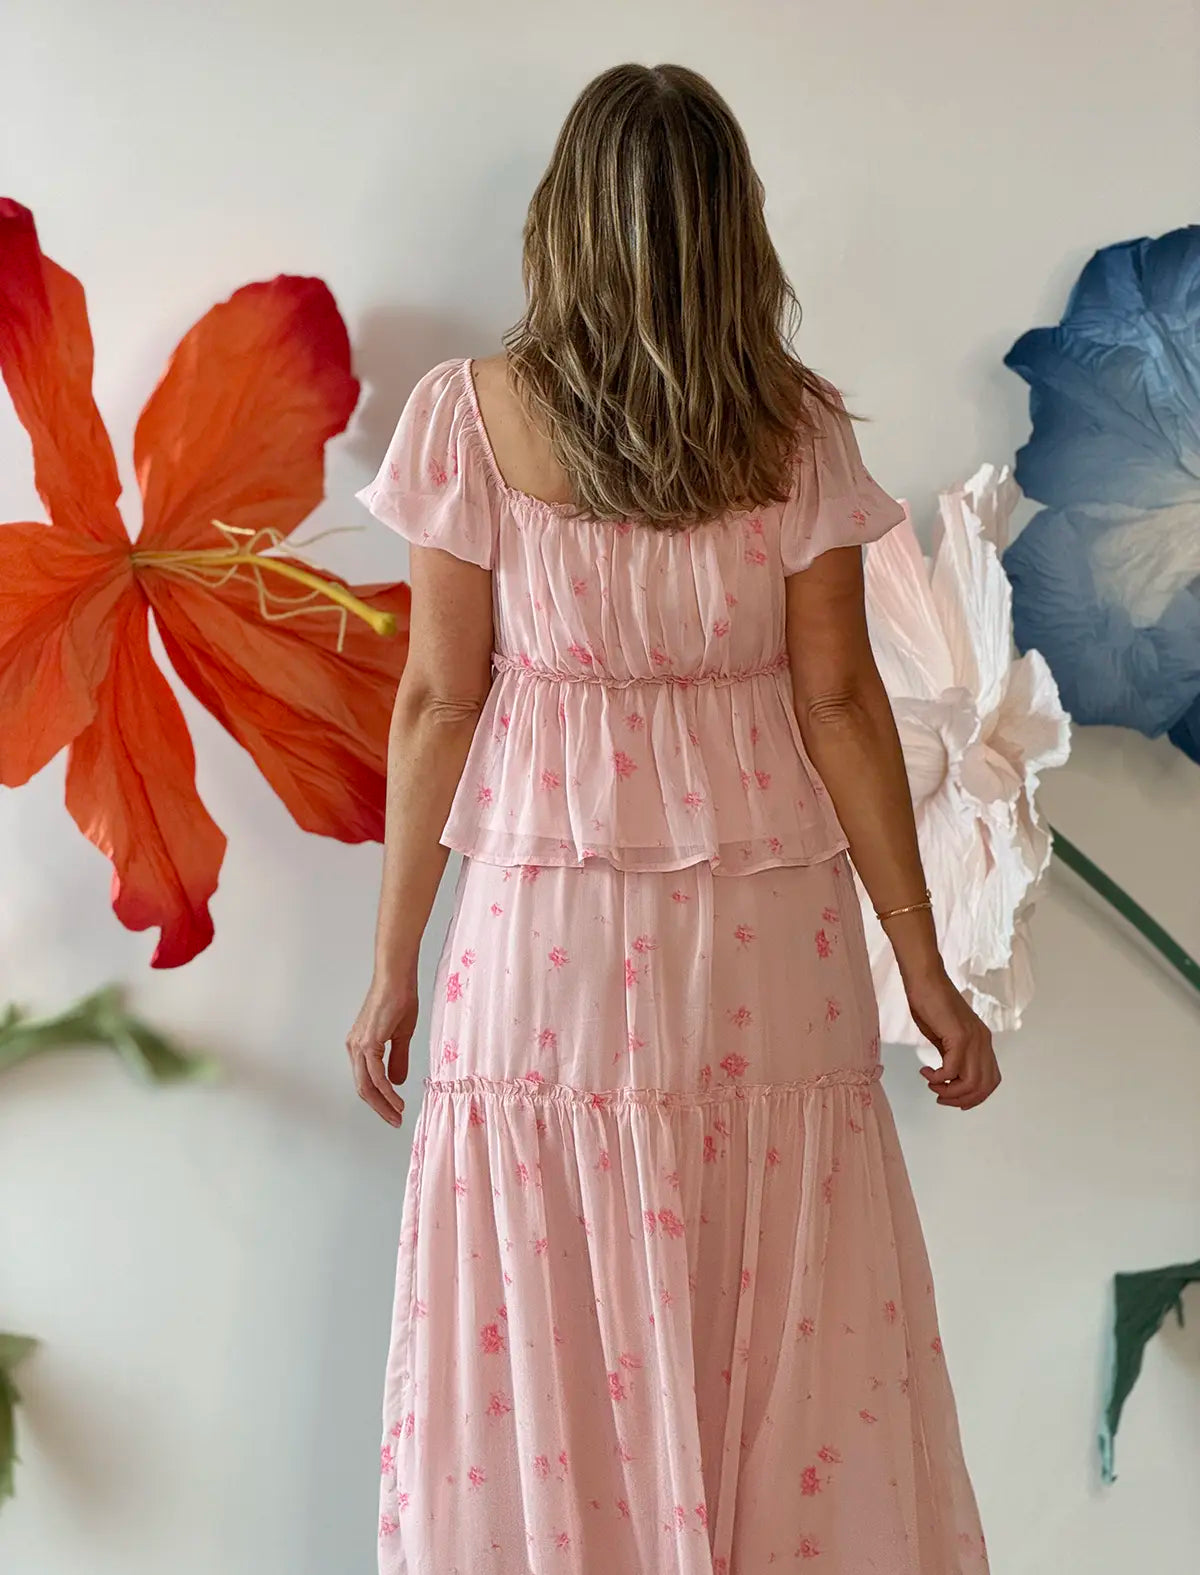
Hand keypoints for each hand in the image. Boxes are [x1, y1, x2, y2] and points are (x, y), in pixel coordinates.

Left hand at [345, 974, 416, 1126]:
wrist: (397, 979)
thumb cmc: (399, 999)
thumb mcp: (401, 1035)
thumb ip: (397, 1060)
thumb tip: (397, 1082)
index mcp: (360, 1046)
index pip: (366, 1081)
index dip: (379, 1099)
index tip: (393, 1112)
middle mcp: (354, 1047)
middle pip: (363, 1088)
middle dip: (379, 1108)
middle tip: (394, 1120)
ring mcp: (359, 1045)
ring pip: (367, 1085)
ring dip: (383, 1103)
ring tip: (397, 1114)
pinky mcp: (368, 1042)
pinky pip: (376, 1075)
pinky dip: (386, 1091)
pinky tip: (397, 1099)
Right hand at [904, 967, 1000, 1109]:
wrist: (925, 978)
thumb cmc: (931, 1002)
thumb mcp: (945, 1036)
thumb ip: (952, 1054)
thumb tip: (950, 1075)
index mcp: (982, 1041)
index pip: (991, 1080)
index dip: (975, 1096)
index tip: (954, 1100)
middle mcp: (983, 1041)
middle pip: (983, 1086)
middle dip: (960, 1099)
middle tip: (939, 1096)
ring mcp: (973, 1039)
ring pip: (971, 1083)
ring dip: (949, 1092)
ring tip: (932, 1086)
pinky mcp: (958, 1036)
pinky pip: (952, 1070)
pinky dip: (938, 1078)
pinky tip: (926, 1072)